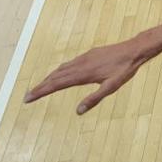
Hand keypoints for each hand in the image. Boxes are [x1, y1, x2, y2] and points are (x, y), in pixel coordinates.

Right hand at [23, 40, 144, 113]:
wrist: (134, 49)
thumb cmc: (124, 70)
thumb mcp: (111, 87)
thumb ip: (95, 99)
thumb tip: (78, 111)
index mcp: (83, 74)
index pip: (56, 84)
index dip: (41, 91)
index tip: (27, 98)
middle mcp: (80, 65)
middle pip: (54, 77)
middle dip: (40, 87)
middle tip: (27, 96)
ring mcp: (83, 58)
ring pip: (61, 69)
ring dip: (49, 78)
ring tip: (40, 87)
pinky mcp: (89, 54)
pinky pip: (69, 63)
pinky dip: (60, 70)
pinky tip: (60, 73)